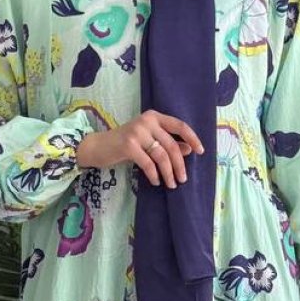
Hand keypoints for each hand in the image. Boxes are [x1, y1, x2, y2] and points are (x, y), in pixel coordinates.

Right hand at [75, 110, 203, 187]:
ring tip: (171, 184)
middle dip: (179, 165)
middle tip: (182, 179)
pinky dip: (154, 175)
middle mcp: (147, 121)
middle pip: (171, 145)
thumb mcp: (148, 141)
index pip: (179, 125)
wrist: (98, 146)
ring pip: (161, 155)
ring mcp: (137, 132)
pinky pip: (148, 163)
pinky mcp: (128, 145)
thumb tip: (188, 149)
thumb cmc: (126, 144)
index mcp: (154, 116)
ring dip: (168, 173)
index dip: (192, 138)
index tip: (200, 151)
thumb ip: (167, 142)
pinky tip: (156, 182)